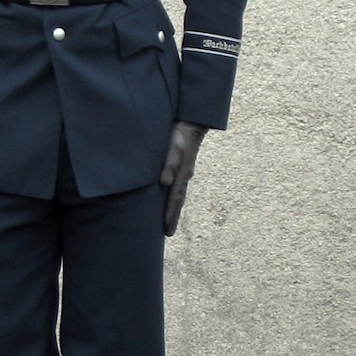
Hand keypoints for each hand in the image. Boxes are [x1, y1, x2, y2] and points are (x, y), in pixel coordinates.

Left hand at [158, 121, 207, 236]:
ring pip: (178, 194)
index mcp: (182, 174)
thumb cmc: (180, 134)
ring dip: (174, 208)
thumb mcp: (174, 147)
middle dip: (173, 216)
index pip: (175, 199)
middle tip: (168, 233)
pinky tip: (167, 198)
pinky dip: (172, 196)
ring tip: (168, 220)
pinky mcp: (180, 166)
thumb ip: (170, 163)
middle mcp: (184, 176)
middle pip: (178, 200)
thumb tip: (164, 183)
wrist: (190, 122)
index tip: (167, 231)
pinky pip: (175, 186)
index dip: (170, 215)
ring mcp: (183, 172)